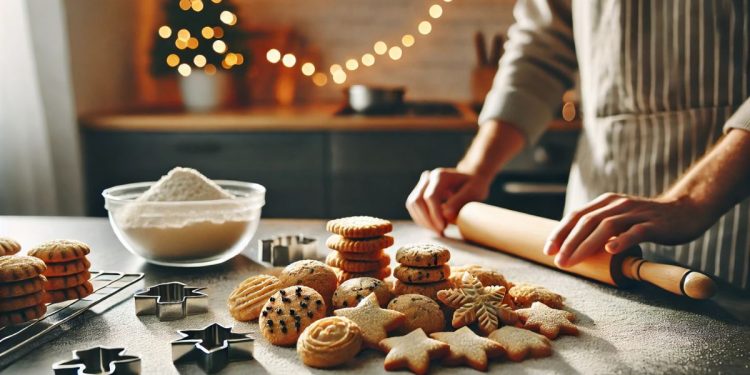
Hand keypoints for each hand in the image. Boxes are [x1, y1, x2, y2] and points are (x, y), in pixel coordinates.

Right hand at [406, 168, 490, 234]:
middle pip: (417, 201)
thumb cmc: (474, 185)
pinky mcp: (419, 192)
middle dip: (426, 220)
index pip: (430, 197)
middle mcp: (428, 178)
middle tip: (440, 232)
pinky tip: (434, 226)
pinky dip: (421, 219)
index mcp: (440, 175)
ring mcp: (422, 184)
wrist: (470, 178)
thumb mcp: (473, 192)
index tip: (443, 227)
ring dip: (422, 221)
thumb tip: (445, 216)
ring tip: (438, 230)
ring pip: (412, 205)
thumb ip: (459, 202)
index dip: (434, 214)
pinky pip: (413, 207)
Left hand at [544, 192, 712, 267]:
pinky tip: (610, 250)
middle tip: (557, 261)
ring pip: (606, 227)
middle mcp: (617, 204)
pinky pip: (635, 232)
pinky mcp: (654, 224)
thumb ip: (599, 226)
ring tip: (573, 260)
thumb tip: (573, 244)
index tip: (548, 250)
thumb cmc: (647, 219)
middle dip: (569, 242)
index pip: (577, 216)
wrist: (686, 210)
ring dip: (586, 245)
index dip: (560, 232)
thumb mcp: (619, 218)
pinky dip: (621, 240)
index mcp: (606, 202)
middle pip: (587, 222)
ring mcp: (636, 213)